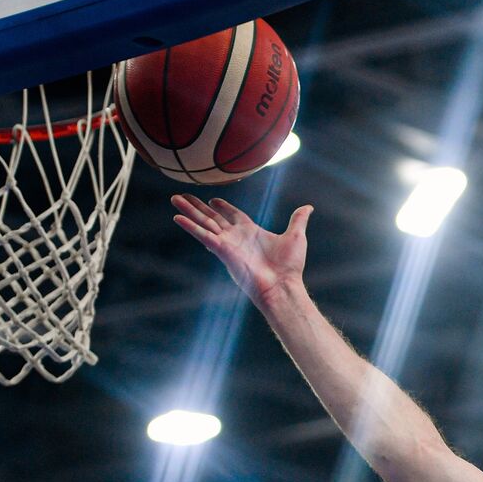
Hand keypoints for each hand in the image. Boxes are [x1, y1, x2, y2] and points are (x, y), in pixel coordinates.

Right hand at [171, 194, 312, 306]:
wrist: (283, 286)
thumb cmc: (290, 267)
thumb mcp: (296, 236)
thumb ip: (298, 220)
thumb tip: (308, 207)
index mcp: (251, 231)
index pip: (233, 215)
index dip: (223, 206)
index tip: (213, 199)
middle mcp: (236, 237)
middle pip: (213, 217)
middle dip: (197, 207)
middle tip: (182, 196)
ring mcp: (228, 243)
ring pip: (204, 223)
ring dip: (188, 211)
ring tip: (174, 199)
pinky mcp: (222, 250)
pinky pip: (203, 235)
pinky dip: (190, 226)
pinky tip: (177, 217)